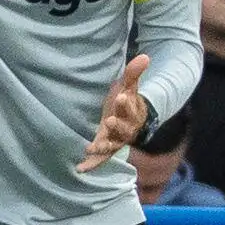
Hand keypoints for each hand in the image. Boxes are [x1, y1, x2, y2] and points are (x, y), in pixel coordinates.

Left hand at [76, 55, 152, 173]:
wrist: (126, 120)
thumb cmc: (124, 101)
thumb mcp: (128, 86)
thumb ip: (134, 73)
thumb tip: (145, 55)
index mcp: (132, 114)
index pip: (131, 108)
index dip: (126, 104)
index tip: (121, 96)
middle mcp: (125, 130)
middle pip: (124, 130)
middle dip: (117, 125)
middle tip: (109, 120)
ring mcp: (115, 142)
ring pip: (112, 147)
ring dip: (103, 147)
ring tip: (91, 146)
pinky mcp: (105, 151)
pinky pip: (99, 160)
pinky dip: (91, 165)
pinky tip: (80, 168)